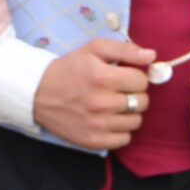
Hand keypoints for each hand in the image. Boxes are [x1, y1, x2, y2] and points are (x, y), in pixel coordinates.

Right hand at [32, 37, 155, 149]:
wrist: (37, 92)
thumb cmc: (69, 68)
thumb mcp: (93, 49)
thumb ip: (125, 50)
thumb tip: (152, 56)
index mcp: (102, 77)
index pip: (142, 81)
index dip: (136, 77)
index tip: (124, 76)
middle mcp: (100, 103)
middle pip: (142, 102)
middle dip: (135, 94)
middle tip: (119, 90)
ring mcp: (96, 124)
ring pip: (136, 121)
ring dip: (129, 112)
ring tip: (114, 105)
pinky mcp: (92, 141)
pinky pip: (124, 139)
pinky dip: (121, 130)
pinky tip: (109, 120)